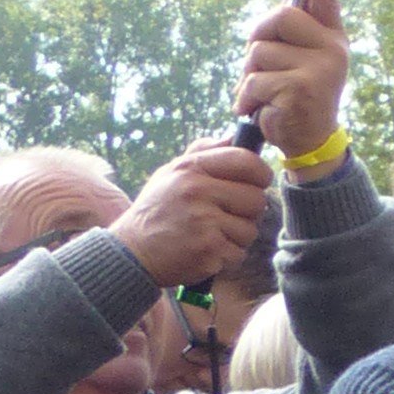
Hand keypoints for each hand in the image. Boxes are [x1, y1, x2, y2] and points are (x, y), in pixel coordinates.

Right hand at [114, 144, 275, 290]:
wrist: (132, 254)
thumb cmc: (157, 211)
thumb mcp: (170, 173)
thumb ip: (203, 152)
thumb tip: (233, 136)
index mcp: (190, 169)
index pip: (247, 161)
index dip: (260, 174)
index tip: (256, 183)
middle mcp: (197, 191)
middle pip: (257, 199)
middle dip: (248, 211)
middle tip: (226, 216)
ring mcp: (204, 222)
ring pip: (251, 229)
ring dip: (237, 237)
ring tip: (210, 235)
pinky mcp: (209, 249)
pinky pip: (239, 253)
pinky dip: (227, 257)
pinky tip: (206, 251)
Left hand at [236, 0, 352, 160]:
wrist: (310, 141)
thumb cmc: (295, 95)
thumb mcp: (299, 62)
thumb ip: (289, 38)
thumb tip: (270, 20)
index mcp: (331, 37)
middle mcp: (333, 49)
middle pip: (279, 17)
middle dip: (259, 38)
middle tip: (262, 66)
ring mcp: (320, 69)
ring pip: (259, 52)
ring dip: (250, 75)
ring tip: (267, 94)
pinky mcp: (300, 89)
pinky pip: (254, 81)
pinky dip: (248, 98)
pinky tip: (262, 110)